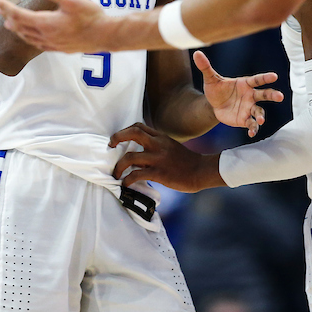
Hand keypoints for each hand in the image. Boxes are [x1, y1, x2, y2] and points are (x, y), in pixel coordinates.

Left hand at [0, 0, 114, 53]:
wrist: (106, 35)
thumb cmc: (90, 16)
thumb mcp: (70, 0)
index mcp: (45, 23)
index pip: (18, 14)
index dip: (4, 7)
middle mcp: (45, 36)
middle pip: (19, 26)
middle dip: (7, 16)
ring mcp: (52, 44)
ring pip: (27, 37)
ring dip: (16, 29)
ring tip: (8, 23)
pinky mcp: (59, 48)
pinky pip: (38, 44)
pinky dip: (29, 37)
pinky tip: (31, 36)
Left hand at [110, 122, 224, 192]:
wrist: (201, 171)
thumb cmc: (186, 162)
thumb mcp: (170, 147)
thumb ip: (155, 148)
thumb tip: (138, 157)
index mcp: (160, 137)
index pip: (138, 126)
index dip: (125, 131)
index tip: (117, 139)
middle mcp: (158, 144)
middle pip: (133, 133)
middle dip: (117, 138)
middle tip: (110, 147)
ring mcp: (158, 158)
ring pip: (130, 157)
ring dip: (118, 166)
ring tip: (116, 174)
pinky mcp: (159, 173)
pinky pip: (137, 175)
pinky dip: (127, 180)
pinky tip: (125, 184)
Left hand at [195, 51, 282, 136]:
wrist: (212, 105)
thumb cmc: (216, 89)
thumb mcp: (210, 78)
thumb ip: (206, 67)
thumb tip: (196, 54)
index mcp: (245, 83)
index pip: (257, 80)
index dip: (265, 78)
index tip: (274, 76)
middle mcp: (250, 95)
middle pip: (264, 95)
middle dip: (272, 95)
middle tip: (280, 96)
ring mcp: (249, 108)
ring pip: (259, 111)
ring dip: (261, 116)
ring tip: (260, 119)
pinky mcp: (244, 119)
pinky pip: (251, 124)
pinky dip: (253, 129)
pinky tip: (251, 133)